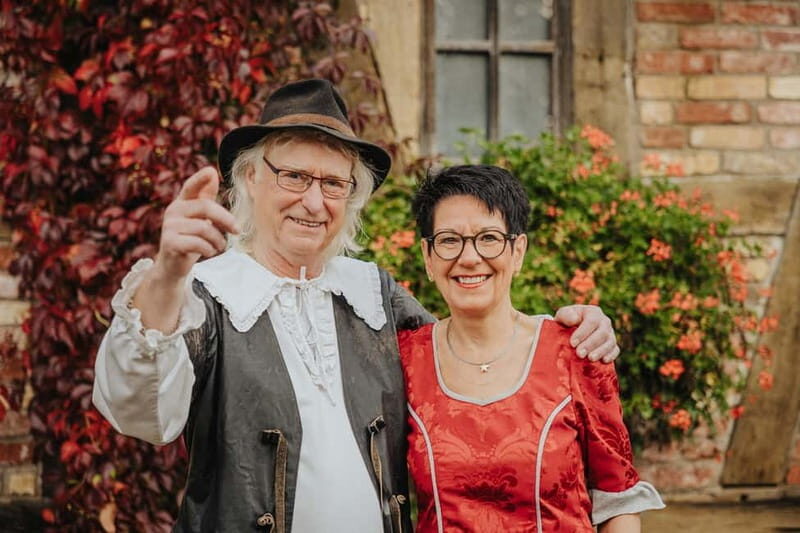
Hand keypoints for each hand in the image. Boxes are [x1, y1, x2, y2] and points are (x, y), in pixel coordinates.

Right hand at [153, 166, 238, 281]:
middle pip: (206, 207)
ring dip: (218, 239)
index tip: (211, 171)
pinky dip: (209, 249)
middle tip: (237, 230)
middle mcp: (173, 211)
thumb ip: (205, 198)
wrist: (173, 265)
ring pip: (204, 228)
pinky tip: (209, 252)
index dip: (200, 179)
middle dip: (226, 219)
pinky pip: (198, 243)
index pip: (191, 186)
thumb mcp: (199, 217)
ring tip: (220, 246)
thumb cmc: (190, 239)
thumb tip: (213, 173)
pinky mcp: (169, 242)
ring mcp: (169, 226)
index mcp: (182, 202)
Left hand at [554, 304, 619, 362]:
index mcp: (593, 312)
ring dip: (600, 351)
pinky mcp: (612, 345)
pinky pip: (615, 350)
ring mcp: (610, 333)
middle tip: (580, 354)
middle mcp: (604, 322)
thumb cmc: (566, 321)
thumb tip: (574, 319)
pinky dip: (611, 355)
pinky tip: (604, 361)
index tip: (572, 343)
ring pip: (610, 342)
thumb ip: (565, 315)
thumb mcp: (563, 315)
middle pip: (602, 332)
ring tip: (590, 359)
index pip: (591, 321)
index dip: (583, 333)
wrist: (570, 330)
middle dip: (591, 344)